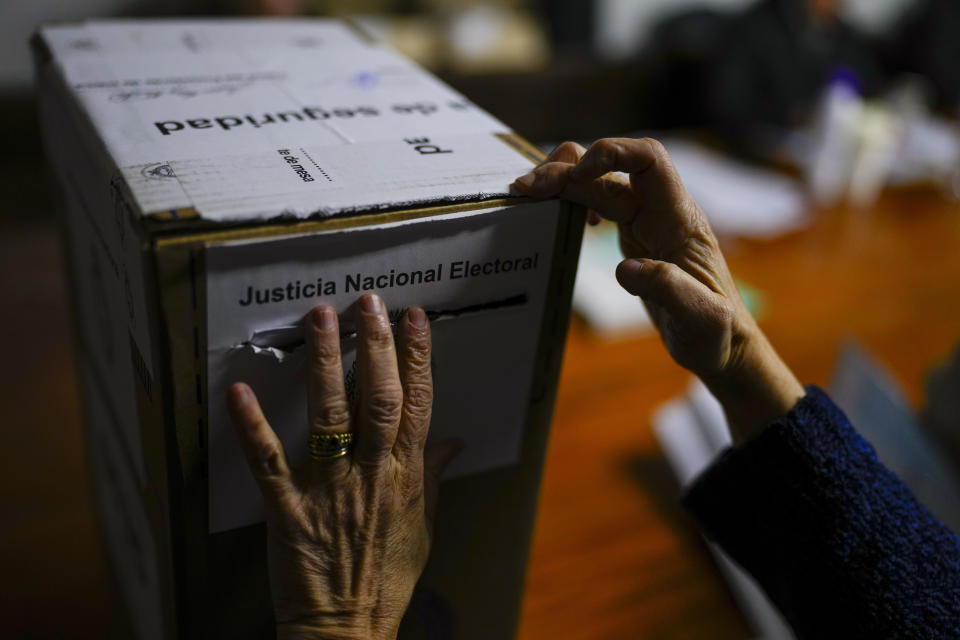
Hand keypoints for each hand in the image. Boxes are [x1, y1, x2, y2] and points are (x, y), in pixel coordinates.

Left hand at [227, 294, 460, 639]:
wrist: (347, 631)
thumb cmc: (386, 579)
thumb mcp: (424, 528)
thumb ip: (435, 478)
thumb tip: (455, 441)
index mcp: (406, 478)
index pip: (418, 406)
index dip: (417, 359)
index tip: (415, 319)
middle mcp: (373, 477)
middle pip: (379, 402)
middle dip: (375, 348)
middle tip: (368, 303)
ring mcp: (330, 492)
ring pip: (330, 420)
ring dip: (326, 367)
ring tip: (321, 320)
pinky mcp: (289, 511)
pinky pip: (270, 465)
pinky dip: (253, 428)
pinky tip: (241, 391)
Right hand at [513, 138, 803, 440]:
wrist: (722, 342)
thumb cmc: (715, 333)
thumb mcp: (698, 319)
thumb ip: (667, 289)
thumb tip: (625, 269)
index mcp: (679, 221)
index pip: (650, 160)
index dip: (611, 154)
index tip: (574, 175)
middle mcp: (662, 212)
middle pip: (613, 168)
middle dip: (568, 169)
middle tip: (526, 189)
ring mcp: (648, 221)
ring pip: (602, 181)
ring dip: (566, 179)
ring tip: (529, 194)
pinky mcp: (635, 235)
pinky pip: (601, 201)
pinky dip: (575, 199)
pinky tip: (562, 215)